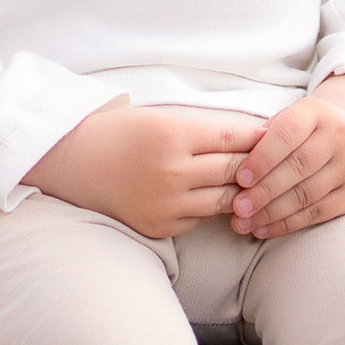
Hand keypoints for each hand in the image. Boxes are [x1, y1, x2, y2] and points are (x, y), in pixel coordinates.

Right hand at [27, 102, 264, 238]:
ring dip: (240, 192)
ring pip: (224, 200)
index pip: (232, 138)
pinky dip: (209, 209)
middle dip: (257, 166)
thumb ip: (203, 130)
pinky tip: (214, 199)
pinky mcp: (158, 226)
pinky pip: (199, 220)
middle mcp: (171, 172)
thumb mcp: (160, 118)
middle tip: (273, 162)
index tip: (273, 137)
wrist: (71, 163)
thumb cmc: (117, 133)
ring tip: (252, 184)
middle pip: (234, 170)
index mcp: (172, 135)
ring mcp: (165, 203)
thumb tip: (251, 138)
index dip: (257, 138)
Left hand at [229, 75, 344, 239]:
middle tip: (238, 208)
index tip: (239, 179)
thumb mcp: (284, 122)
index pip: (287, 135)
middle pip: (299, 167)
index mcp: (315, 113)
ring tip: (245, 223)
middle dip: (264, 191)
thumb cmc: (300, 131)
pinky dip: (288, 224)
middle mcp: (338, 137)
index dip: (262, 158)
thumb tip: (231, 170)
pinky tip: (264, 229)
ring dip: (272, 213)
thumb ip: (260, 140)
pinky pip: (317, 213)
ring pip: (308, 194)